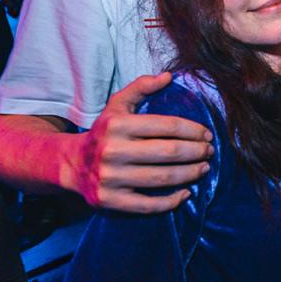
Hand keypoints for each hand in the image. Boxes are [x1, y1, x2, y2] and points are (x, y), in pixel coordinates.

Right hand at [65, 72, 213, 212]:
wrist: (71, 164)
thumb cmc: (103, 132)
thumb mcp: (117, 105)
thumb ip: (141, 87)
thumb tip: (168, 76)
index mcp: (117, 125)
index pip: (167, 126)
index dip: (193, 130)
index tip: (207, 134)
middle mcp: (113, 151)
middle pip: (169, 152)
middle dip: (196, 152)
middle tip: (210, 151)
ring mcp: (110, 178)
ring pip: (162, 178)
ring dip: (190, 174)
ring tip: (204, 168)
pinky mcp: (110, 200)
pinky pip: (148, 205)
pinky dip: (171, 201)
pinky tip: (186, 193)